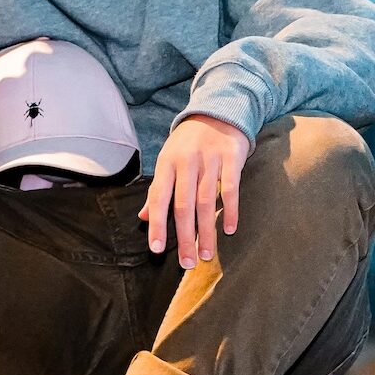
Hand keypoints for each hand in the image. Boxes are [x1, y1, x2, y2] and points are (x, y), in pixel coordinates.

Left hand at [139, 114, 251, 268]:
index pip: (159, 198)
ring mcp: (210, 159)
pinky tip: (230, 229)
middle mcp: (186, 161)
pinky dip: (230, 211)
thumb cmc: (189, 142)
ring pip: (206, 202)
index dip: (157, 224)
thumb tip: (142, 217)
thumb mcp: (168, 159)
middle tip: (188, 262)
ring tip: (206, 254)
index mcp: (167, 163)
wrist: (219, 111)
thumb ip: (158, 189)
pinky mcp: (232, 158)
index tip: (157, 249)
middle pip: (184, 205)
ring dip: (207, 231)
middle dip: (184, 237)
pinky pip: (231, 189)